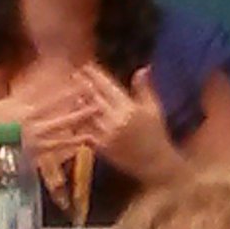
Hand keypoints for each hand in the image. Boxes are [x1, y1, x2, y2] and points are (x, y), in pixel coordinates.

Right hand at [0, 64, 95, 174]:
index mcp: (14, 105)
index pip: (38, 88)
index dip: (54, 78)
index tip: (69, 69)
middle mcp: (27, 118)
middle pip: (55, 103)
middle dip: (73, 93)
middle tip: (91, 85)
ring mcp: (34, 136)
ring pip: (62, 123)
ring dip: (80, 116)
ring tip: (96, 109)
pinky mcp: (37, 153)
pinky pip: (59, 146)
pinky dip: (73, 142)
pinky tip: (87, 138)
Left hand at [75, 65, 183, 185]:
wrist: (155, 163)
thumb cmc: (157, 133)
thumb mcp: (154, 108)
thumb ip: (144, 88)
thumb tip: (143, 68)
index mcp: (129, 108)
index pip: (108, 87)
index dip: (95, 75)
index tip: (87, 66)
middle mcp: (116, 120)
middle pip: (94, 98)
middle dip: (83, 84)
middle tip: (74, 73)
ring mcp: (107, 135)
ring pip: (87, 114)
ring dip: (79, 101)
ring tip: (72, 91)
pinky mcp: (102, 148)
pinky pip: (85, 132)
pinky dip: (79, 123)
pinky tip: (75, 115)